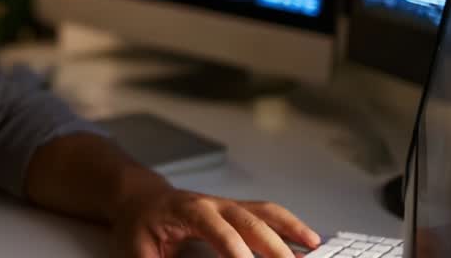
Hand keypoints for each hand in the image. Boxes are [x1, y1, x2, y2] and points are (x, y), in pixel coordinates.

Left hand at [110, 185, 321, 257]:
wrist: (139, 197)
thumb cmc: (139, 223)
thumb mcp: (136, 250)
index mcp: (189, 211)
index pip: (219, 232)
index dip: (236, 253)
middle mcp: (213, 204)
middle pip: (250, 223)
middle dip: (272, 248)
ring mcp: (228, 205)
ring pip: (265, 215)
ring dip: (290, 233)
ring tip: (314, 251)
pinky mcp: (237, 210)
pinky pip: (268, 214)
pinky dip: (290, 225)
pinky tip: (308, 239)